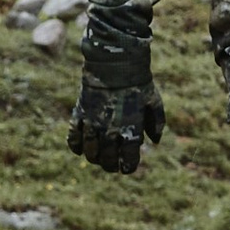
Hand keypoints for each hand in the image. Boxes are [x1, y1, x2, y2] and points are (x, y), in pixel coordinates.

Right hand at [69, 46, 166, 174]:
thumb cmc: (138, 82)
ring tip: (98, 155)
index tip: (127, 165)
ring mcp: (93, 124)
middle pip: (107, 161)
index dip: (128, 167)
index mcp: (130, 131)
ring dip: (94, 158)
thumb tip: (154, 141)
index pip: (128, 162)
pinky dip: (76, 147)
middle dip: (110, 166)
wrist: (115, 63)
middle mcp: (110, 131)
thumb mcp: (154, 102)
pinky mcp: (80, 115)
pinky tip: (81, 148)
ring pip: (90, 153)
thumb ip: (157, 124)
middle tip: (112, 164)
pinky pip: (73, 139)